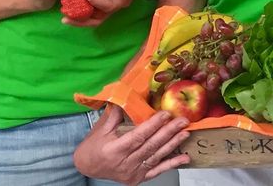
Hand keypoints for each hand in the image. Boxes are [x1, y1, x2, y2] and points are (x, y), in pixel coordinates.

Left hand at [65, 0, 159, 27]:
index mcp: (123, 1)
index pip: (108, 6)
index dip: (96, 2)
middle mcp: (113, 5)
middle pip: (96, 19)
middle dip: (81, 21)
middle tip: (65, 18)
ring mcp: (106, 2)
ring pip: (90, 14)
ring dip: (76, 15)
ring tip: (62, 9)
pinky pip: (88, 4)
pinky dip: (77, 3)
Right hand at [73, 106, 189, 185]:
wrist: (87, 167)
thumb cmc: (93, 147)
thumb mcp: (101, 129)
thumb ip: (116, 114)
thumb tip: (126, 95)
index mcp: (114, 150)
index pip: (137, 136)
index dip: (153, 125)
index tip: (166, 114)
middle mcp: (125, 163)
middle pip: (150, 146)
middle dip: (168, 132)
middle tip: (183, 120)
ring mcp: (133, 172)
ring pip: (156, 156)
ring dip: (173, 144)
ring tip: (185, 133)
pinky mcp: (138, 178)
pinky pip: (157, 171)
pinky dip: (172, 164)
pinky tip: (185, 158)